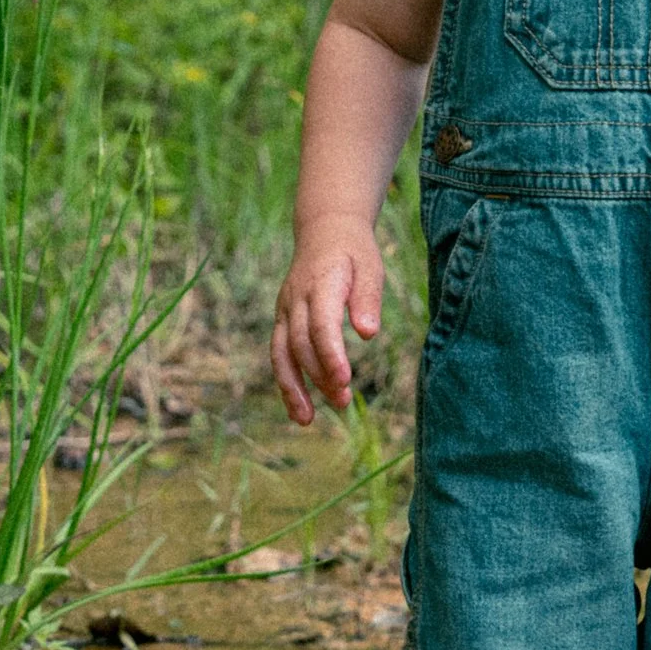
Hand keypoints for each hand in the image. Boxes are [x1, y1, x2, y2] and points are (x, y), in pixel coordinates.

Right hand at [270, 215, 383, 423]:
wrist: (324, 229)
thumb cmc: (354, 252)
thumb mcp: (371, 267)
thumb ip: (368, 299)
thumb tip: (368, 333)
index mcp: (320, 283)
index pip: (321, 324)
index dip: (331, 355)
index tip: (345, 380)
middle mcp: (296, 298)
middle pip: (301, 343)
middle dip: (319, 376)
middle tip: (343, 402)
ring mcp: (285, 309)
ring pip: (281, 352)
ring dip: (293, 387)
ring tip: (307, 420)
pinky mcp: (282, 319)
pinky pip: (279, 353)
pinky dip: (286, 381)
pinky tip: (299, 408)